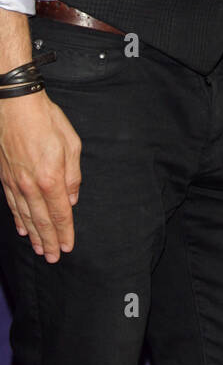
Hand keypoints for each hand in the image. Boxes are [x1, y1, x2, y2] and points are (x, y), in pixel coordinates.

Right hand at [0, 91, 81, 260]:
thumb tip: (72, 199)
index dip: (64, 232)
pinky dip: (18, 219)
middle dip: (48, 241)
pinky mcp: (5, 177)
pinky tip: (21, 228)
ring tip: (39, 249)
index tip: (67, 247)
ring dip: (33, 235)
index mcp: (51, 178)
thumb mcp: (71, 143)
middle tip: (52, 258)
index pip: (60, 213)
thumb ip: (73, 175)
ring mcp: (15, 183)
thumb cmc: (47, 120)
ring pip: (25, 216)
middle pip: (41, 221)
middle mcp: (31, 186)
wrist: (15, 106)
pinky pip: (12, 204)